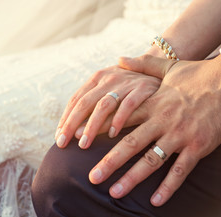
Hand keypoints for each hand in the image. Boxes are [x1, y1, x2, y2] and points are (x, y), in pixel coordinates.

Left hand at [55, 63, 169, 148]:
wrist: (162, 68)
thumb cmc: (131, 86)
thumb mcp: (112, 87)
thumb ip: (95, 100)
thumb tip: (71, 125)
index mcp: (99, 77)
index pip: (76, 99)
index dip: (65, 119)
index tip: (58, 138)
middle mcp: (109, 78)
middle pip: (85, 103)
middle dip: (72, 124)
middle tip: (63, 144)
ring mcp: (126, 82)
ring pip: (103, 105)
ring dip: (92, 126)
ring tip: (84, 144)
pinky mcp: (144, 88)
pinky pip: (128, 105)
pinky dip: (120, 119)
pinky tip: (114, 135)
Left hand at [88, 54, 220, 206]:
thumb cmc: (201, 74)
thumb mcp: (169, 66)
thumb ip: (143, 64)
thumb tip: (119, 58)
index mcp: (153, 103)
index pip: (120, 118)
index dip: (99, 128)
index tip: (80, 139)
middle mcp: (162, 120)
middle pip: (130, 143)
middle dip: (109, 162)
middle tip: (92, 178)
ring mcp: (180, 134)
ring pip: (151, 160)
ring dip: (132, 178)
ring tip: (114, 192)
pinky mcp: (199, 145)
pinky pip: (181, 170)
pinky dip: (168, 186)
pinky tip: (156, 201)